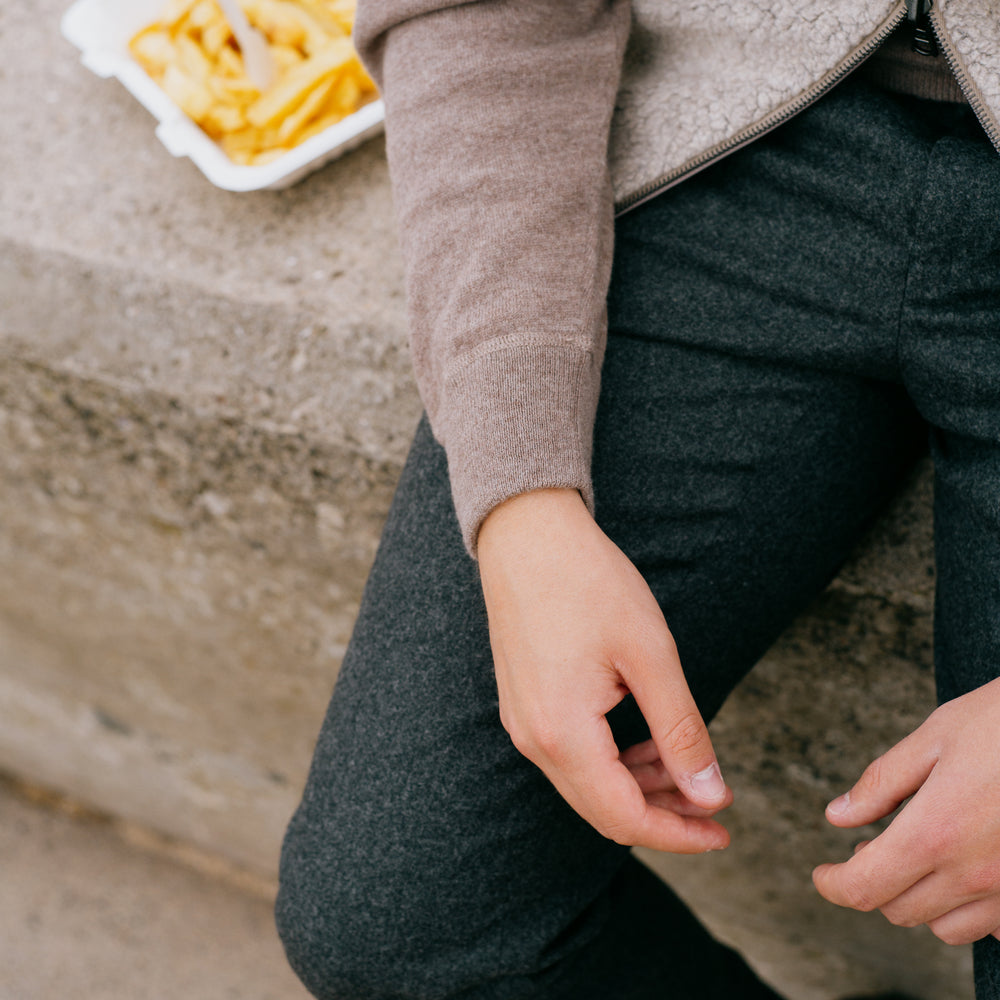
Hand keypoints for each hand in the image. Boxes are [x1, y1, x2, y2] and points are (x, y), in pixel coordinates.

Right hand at [477, 488, 730, 851]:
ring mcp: (522, 722)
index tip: (722, 830)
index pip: (624, 816)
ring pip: (585, 786)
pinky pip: (569, 756)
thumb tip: (710, 795)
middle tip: (712, 800)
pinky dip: (611, 763)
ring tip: (685, 766)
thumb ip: (680, 731)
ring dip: (638, 787)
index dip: (678, 834)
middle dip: (662, 814)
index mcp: (562, 732)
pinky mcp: (523, 704)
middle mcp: (533, 738)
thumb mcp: (650, 655)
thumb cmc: (588, 582)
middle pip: (601, 810)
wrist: (527, 534)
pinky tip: (643, 741)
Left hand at [813, 676, 999, 944]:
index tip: (823, 873)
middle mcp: (974, 872)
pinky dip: (969, 907)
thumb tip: (838, 815)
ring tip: (918, 853)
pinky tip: (966, 866)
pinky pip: (993, 926)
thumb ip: (882, 782)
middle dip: (873, 883)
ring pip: (945, 927)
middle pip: (899, 910)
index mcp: (935, 831)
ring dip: (920, 898)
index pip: (865, 887)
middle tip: (872, 845)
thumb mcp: (935, 737)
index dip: (833, 884)